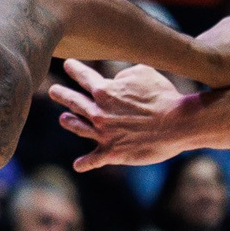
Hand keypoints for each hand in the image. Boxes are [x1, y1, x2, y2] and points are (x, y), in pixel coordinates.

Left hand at [53, 59, 197, 169]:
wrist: (175, 124)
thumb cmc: (163, 96)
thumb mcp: (144, 73)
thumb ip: (125, 75)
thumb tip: (116, 81)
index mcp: (105, 91)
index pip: (84, 76)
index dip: (75, 69)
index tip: (67, 65)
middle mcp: (98, 112)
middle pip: (74, 102)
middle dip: (62, 95)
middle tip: (53, 91)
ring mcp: (103, 134)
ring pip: (79, 127)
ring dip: (69, 123)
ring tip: (63, 119)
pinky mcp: (112, 153)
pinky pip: (93, 160)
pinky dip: (84, 163)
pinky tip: (78, 165)